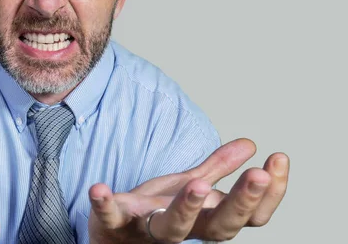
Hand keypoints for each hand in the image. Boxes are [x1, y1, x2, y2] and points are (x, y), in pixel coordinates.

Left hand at [88, 139, 288, 242]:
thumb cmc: (155, 212)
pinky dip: (104, 205)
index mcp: (204, 219)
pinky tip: (99, 188)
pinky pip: (109, 217)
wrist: (113, 238)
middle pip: (218, 227)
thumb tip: (249, 144)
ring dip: (186, 208)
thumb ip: (215, 169)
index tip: (278, 158)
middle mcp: (183, 229)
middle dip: (240, 202)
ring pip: (172, 229)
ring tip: (196, 184)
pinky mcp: (114, 224)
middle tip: (258, 174)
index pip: (247, 216)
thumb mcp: (187, 186)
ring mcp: (147, 230)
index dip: (268, 194)